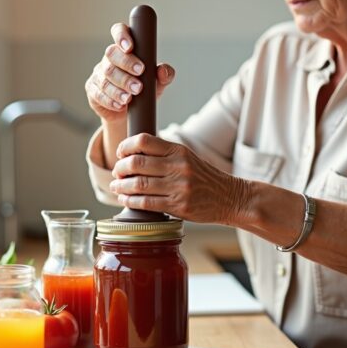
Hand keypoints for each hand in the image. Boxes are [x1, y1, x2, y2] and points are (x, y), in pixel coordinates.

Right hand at [85, 23, 174, 123]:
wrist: (130, 114)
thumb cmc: (144, 92)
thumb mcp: (157, 84)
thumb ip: (164, 75)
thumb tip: (163, 70)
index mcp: (125, 49)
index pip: (119, 31)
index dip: (122, 36)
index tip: (131, 47)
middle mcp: (110, 58)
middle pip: (111, 54)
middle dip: (126, 66)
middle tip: (139, 81)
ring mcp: (99, 73)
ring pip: (105, 76)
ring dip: (119, 88)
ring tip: (130, 98)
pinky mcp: (92, 90)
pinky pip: (98, 93)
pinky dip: (110, 100)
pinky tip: (119, 105)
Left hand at [109, 133, 246, 224]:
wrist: (230, 197)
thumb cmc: (204, 178)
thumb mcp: (187, 158)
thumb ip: (164, 155)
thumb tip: (133, 154)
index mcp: (178, 151)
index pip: (144, 141)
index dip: (126, 146)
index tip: (120, 153)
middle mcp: (178, 167)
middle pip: (136, 163)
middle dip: (120, 168)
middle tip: (117, 173)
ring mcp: (178, 187)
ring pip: (138, 184)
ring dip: (121, 186)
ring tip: (116, 187)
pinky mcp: (178, 206)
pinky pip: (146, 203)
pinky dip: (130, 201)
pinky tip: (125, 200)